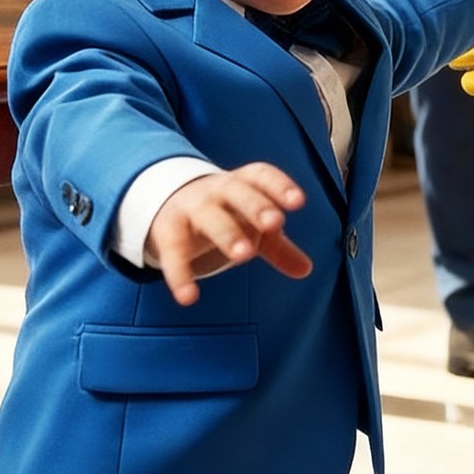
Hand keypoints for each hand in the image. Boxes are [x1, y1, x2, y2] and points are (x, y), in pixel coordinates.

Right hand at [150, 164, 311, 307]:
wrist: (168, 201)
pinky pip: (173, 251)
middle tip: (275, 223)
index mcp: (243, 183)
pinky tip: (189, 297)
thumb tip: (306, 269)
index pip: (262, 176)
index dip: (280, 186)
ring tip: (244, 255)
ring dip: (227, 234)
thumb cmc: (224, 212)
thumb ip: (279, 246)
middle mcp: (217, 191)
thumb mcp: (251, 225)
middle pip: (238, 193)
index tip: (298, 202)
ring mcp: (191, 208)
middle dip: (256, 206)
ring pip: (209, 217)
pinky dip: (180, 274)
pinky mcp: (167, 231)